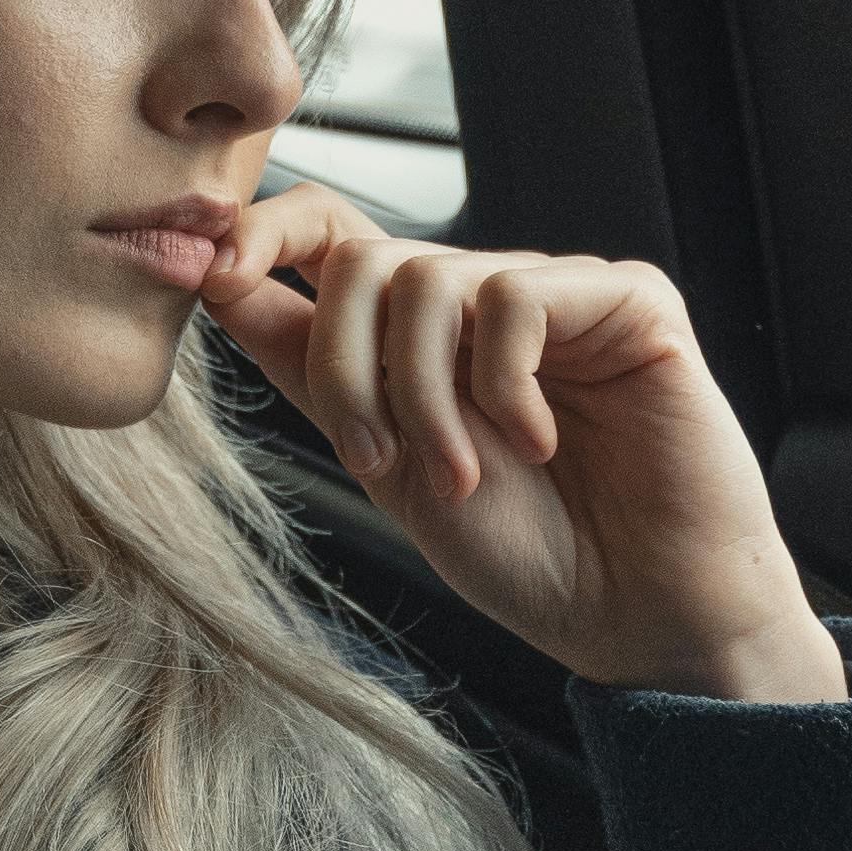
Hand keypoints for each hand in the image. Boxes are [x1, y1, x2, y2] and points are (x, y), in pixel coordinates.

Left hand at [199, 189, 844, 704]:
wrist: (640, 618)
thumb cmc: (533, 556)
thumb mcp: (390, 467)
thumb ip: (316, 374)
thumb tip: (217, 278)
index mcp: (425, 337)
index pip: (331, 236)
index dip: (263, 232)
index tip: (211, 272)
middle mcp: (487, 301)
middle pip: (364, 262)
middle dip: (347, 370)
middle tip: (382, 462)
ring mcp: (559, 294)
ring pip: (430, 278)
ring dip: (423, 395)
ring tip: (464, 474)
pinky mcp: (628, 300)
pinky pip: (519, 296)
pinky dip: (503, 384)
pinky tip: (539, 444)